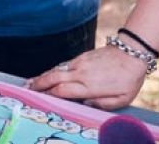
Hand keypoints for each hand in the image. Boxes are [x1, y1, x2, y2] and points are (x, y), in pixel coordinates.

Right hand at [27, 45, 147, 109]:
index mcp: (89, 86)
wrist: (131, 53)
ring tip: (31, 82)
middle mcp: (81, 73)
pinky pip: (62, 65)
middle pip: (53, 78)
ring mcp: (79, 63)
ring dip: (42, 76)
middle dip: (39, 84)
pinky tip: (47, 74)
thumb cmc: (129, 78)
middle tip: (27, 89)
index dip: (49, 95)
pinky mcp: (80, 57)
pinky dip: (52, 70)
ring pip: (55, 70)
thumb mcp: (122, 99)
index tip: (39, 98)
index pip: (62, 91)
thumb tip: (85, 105)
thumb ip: (102, 105)